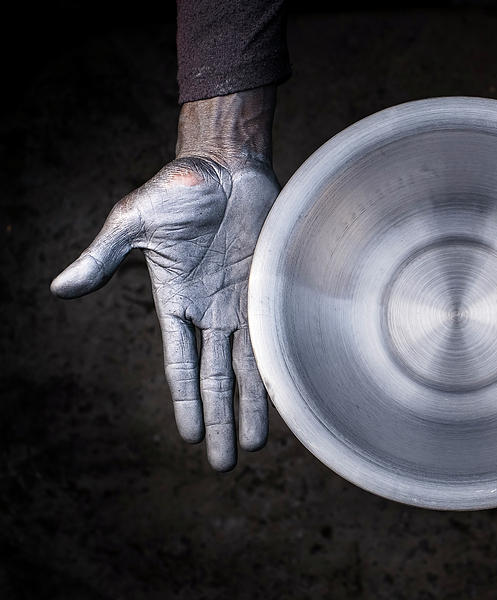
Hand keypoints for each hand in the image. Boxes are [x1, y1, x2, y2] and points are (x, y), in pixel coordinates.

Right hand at [51, 88, 278, 470]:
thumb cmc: (176, 189)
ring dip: (253, 405)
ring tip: (256, 445)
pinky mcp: (267, 287)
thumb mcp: (131, 223)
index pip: (180, 364)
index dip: (185, 401)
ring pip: (248, 365)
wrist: (225, 164)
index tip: (190, 438)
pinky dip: (279, 363)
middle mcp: (210, 310)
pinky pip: (274, 333)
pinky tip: (287, 393)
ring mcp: (241, 301)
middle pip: (215, 378)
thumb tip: (59, 290)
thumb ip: (102, 259)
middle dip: (220, 419)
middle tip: (225, 464)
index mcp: (175, 301)